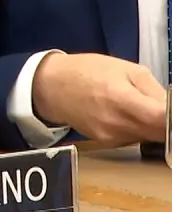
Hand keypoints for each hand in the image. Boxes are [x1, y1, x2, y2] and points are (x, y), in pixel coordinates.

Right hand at [31, 51, 164, 145]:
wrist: (51, 87)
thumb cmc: (88, 71)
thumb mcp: (126, 69)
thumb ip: (154, 90)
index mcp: (121, 98)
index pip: (163, 119)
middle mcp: (116, 123)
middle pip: (160, 133)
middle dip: (168, 123)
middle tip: (163, 109)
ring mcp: (111, 137)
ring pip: (149, 137)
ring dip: (154, 126)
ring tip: (142, 107)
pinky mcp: (107, 143)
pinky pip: (135, 138)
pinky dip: (139, 128)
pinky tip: (127, 114)